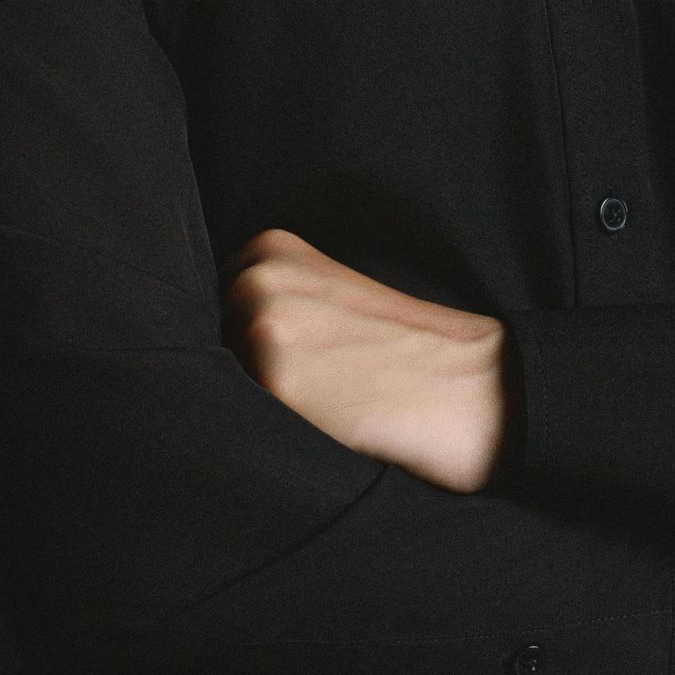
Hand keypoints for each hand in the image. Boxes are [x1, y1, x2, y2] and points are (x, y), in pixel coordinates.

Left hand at [222, 228, 510, 492]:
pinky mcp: (274, 379)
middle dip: (237, 368)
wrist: (468, 386)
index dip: (240, 338)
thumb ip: (270, 299)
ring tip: (314, 403)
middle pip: (205, 342)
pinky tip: (314, 421)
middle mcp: (257, 277)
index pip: (210, 304)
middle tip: (306, 386)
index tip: (291, 356)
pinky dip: (265, 425)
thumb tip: (208, 339)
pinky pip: (239, 414)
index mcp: (272, 248)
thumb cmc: (400, 350)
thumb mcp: (329, 293)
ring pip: (218, 378)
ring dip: (247, 398)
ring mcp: (263, 325)